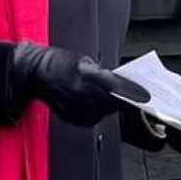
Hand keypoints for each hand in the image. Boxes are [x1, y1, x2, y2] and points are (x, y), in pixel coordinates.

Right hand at [11, 42, 149, 126]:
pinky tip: (91, 102)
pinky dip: (95, 111)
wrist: (33, 74)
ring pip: (104, 113)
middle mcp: (84, 96)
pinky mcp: (71, 118)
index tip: (146, 96)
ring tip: (104, 96)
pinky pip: (91, 118)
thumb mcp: (85, 61)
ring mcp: (76, 110)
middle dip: (121, 99)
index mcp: (89, 78)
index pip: (118, 89)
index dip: (133, 93)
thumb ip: (103, 74)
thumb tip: (121, 84)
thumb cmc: (59, 62)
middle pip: (113, 103)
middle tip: (129, 96)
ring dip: (108, 106)